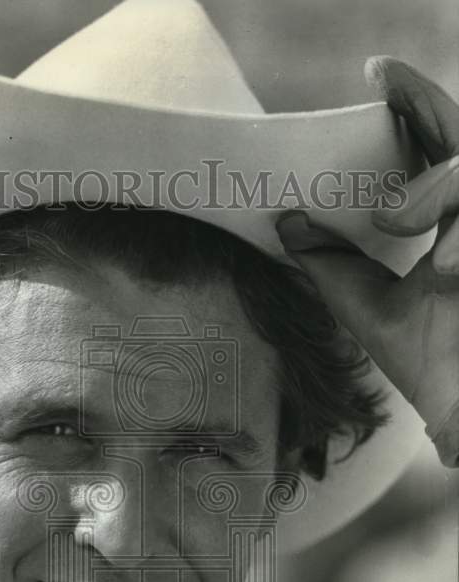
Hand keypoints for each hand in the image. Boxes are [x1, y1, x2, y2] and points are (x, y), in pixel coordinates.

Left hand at [276, 57, 458, 466]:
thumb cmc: (428, 362)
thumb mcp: (367, 307)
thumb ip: (331, 265)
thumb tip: (286, 224)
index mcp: (450, 222)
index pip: (438, 147)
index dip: (415, 104)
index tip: (376, 71)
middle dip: (426, 108)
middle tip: (384, 92)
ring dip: (440, 190)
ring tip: (399, 224)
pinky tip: (448, 267)